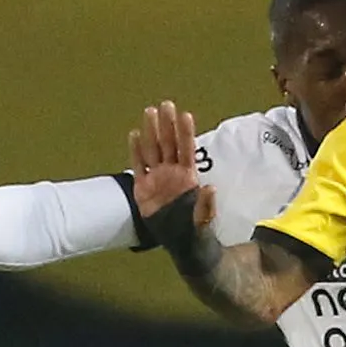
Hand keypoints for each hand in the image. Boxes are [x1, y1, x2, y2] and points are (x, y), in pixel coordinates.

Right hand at [128, 102, 208, 221]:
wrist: (178, 241)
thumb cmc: (194, 229)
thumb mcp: (203, 220)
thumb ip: (206, 205)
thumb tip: (210, 188)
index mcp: (187, 177)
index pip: (186, 150)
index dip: (185, 133)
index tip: (185, 115)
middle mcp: (172, 172)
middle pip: (169, 144)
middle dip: (167, 125)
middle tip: (166, 105)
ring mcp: (157, 177)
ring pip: (153, 149)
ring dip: (151, 131)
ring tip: (150, 111)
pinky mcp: (143, 187)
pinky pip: (139, 165)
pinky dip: (136, 151)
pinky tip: (134, 134)